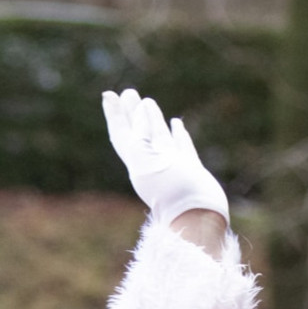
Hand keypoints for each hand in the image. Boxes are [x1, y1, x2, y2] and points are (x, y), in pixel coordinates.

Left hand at [102, 88, 226, 226]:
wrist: (198, 216)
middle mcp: (152, 164)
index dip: (114, 115)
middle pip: (139, 133)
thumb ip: (140, 135)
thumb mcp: (146, 160)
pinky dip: (177, 134)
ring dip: (152, 120)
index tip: (109, 94)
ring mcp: (172, 167)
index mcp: (137, 162)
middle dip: (132, 113)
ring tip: (148, 101)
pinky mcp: (191, 170)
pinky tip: (176, 123)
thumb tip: (140, 110)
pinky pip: (182, 147)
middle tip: (129, 92)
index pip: (122, 133)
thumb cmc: (171, 190)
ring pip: (159, 138)